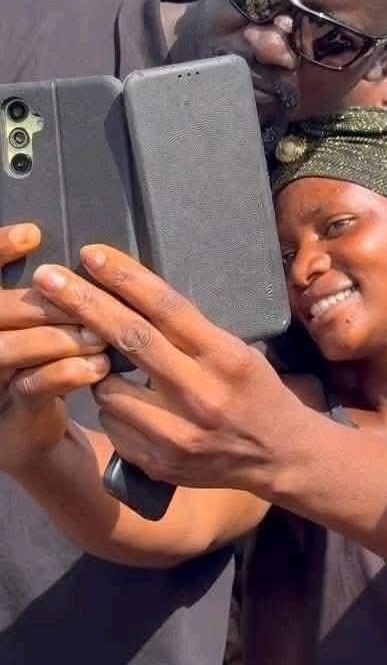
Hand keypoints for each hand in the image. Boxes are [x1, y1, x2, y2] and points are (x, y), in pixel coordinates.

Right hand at [0, 224, 108, 475]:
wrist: (33, 429)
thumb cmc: (42, 362)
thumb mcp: (42, 324)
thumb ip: (53, 295)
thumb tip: (91, 257)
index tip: (32, 235)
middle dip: (44, 303)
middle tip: (88, 299)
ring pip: (7, 349)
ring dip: (58, 338)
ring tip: (98, 336)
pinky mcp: (9, 412)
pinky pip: (32, 386)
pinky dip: (68, 372)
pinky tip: (99, 367)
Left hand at [33, 247, 306, 493]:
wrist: (279, 456)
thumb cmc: (256, 391)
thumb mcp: (236, 350)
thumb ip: (189, 332)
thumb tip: (130, 299)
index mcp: (225, 357)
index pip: (168, 308)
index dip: (126, 278)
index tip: (92, 255)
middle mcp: (201, 394)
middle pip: (131, 339)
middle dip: (83, 303)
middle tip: (48, 279)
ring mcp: (178, 434)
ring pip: (109, 388)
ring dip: (97, 368)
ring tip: (108, 362)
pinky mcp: (160, 462)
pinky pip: (114, 423)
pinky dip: (114, 406)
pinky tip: (132, 403)